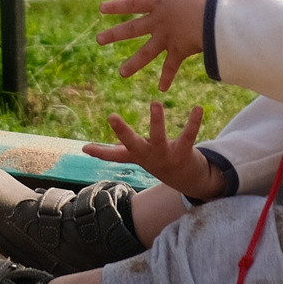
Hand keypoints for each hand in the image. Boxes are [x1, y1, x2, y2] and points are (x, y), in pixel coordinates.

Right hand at [82, 101, 227, 201]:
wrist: (187, 180)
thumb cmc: (156, 161)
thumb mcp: (134, 156)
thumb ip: (112, 152)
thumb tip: (85, 149)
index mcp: (136, 154)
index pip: (113, 156)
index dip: (99, 153)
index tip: (84, 147)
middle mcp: (148, 156)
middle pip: (132, 144)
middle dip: (122, 131)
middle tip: (111, 117)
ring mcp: (165, 155)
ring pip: (158, 137)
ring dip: (156, 121)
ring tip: (155, 103)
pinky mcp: (184, 151)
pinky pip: (188, 135)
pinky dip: (193, 122)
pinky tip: (198, 108)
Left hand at [94, 0, 213, 89]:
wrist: (215, 20)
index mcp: (159, 2)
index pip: (132, 3)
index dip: (116, 6)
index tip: (101, 10)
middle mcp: (158, 22)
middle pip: (133, 29)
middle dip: (115, 35)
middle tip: (99, 41)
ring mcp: (167, 38)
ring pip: (146, 52)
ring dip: (134, 63)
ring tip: (121, 74)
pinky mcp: (179, 51)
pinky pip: (171, 66)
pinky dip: (167, 77)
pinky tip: (160, 90)